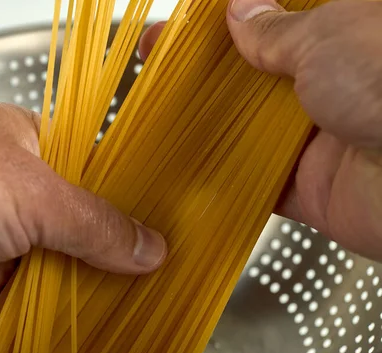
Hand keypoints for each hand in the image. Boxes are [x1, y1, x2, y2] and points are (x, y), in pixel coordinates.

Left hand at [0, 65, 165, 319]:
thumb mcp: (35, 193)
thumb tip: (146, 247)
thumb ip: (94, 226)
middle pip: (75, 231)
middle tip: (155, 285)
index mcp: (35, 149)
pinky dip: (43, 320)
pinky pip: (18, 305)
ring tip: (131, 315)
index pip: (98, 179)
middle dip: (108, 258)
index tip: (164, 236)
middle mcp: (14, 193)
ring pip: (50, 271)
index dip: (130, 207)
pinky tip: (79, 335)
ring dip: (78, 293)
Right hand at [139, 0, 381, 261]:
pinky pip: (256, 180)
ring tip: (158, 113)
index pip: (271, 19)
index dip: (224, 18)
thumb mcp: (328, 34)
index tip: (185, 22)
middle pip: (254, 74)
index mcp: (344, 36)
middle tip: (157, 63)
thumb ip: (277, 29)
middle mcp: (334, 83)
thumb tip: (243, 10)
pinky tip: (188, 167)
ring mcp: (321, 135)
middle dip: (205, 70)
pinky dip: (225, 178)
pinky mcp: (311, 185)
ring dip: (208, 122)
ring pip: (249, 126)